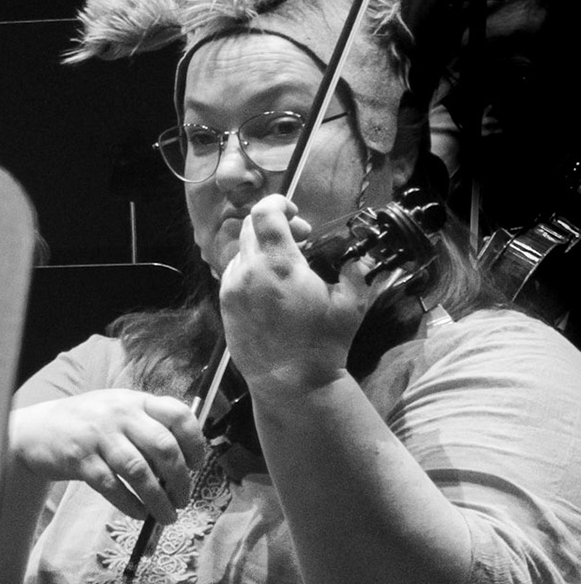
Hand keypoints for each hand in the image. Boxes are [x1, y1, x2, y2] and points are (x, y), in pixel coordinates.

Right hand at [9, 389, 206, 521]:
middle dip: (180, 479)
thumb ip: (148, 427)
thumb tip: (186, 465)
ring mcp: (98, 435)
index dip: (195, 442)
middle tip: (184, 498)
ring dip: (159, 499)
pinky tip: (139, 513)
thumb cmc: (88, 425)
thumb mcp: (119, 412)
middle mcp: (119, 413)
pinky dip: (131, 505)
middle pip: (163, 446)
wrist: (38, 430)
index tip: (196, 465)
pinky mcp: (79, 459)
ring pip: (139, 471)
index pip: (178, 414)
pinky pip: (112, 487)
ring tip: (168, 515)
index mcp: (135, 400)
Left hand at [220, 194, 376, 393]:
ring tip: (287, 266)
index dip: (278, 202)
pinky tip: (271, 286)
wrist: (290, 381)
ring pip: (241, 250)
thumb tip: (358, 257)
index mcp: (279, 264)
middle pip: (250, 226)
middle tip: (300, 239)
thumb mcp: (349, 305)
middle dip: (275, 224)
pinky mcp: (225, 303)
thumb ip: (355, 273)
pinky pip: (233, 273)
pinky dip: (251, 268)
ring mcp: (231, 288)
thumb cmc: (322, 344)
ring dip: (262, 248)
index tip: (295, 211)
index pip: (264, 212)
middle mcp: (248, 271)